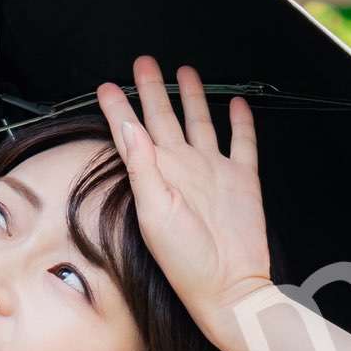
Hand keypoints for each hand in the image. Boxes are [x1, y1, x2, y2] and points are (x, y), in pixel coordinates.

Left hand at [99, 57, 272, 333]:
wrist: (230, 289)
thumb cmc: (187, 263)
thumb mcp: (155, 213)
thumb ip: (142, 167)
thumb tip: (127, 127)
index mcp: (159, 174)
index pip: (133, 131)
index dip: (119, 108)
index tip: (107, 86)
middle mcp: (185, 168)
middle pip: (165, 117)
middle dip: (155, 88)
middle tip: (144, 62)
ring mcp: (214, 172)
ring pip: (201, 122)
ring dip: (193, 97)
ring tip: (186, 71)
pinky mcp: (243, 181)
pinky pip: (242, 143)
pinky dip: (241, 123)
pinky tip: (237, 105)